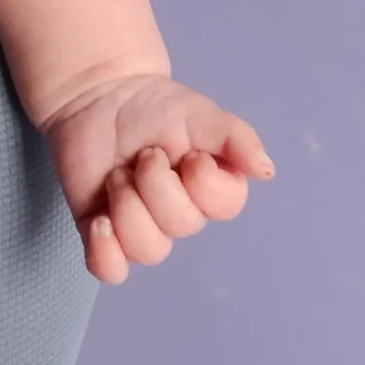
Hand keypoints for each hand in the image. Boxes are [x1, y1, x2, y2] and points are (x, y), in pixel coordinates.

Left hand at [43, 75, 274, 285]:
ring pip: (148, 250)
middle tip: (144, 153)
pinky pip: (110, 269)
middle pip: (181, 225)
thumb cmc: (153, 107)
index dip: (202, 178)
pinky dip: (105, 252)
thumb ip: (236, 137)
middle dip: (156, 181)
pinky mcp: (102, 233)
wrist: (97, 94)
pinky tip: (100, 221)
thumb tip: (267, 171)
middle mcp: (178, 215)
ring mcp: (139, 227)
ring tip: (118, 175)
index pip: (224, 206)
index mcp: (209, 189)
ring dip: (128, 205)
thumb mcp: (200, 113)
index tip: (186, 150)